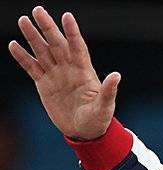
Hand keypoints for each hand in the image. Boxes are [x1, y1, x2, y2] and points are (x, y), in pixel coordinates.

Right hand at [8, 6, 119, 139]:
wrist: (85, 132)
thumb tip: (116, 75)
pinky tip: (14, 45)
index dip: (72, 32)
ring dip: (33, 37)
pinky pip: (32, 68)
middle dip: (48, 28)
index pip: (77, 47)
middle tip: (37, 10)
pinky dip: (23, 57)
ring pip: (42, 52)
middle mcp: (69, 69)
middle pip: (57, 44)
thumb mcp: (105, 107)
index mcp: (84, 71)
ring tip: (23, 21)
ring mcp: (56, 75)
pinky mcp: (44, 85)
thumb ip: (108, 91)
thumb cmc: (99, 119)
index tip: (67, 16)